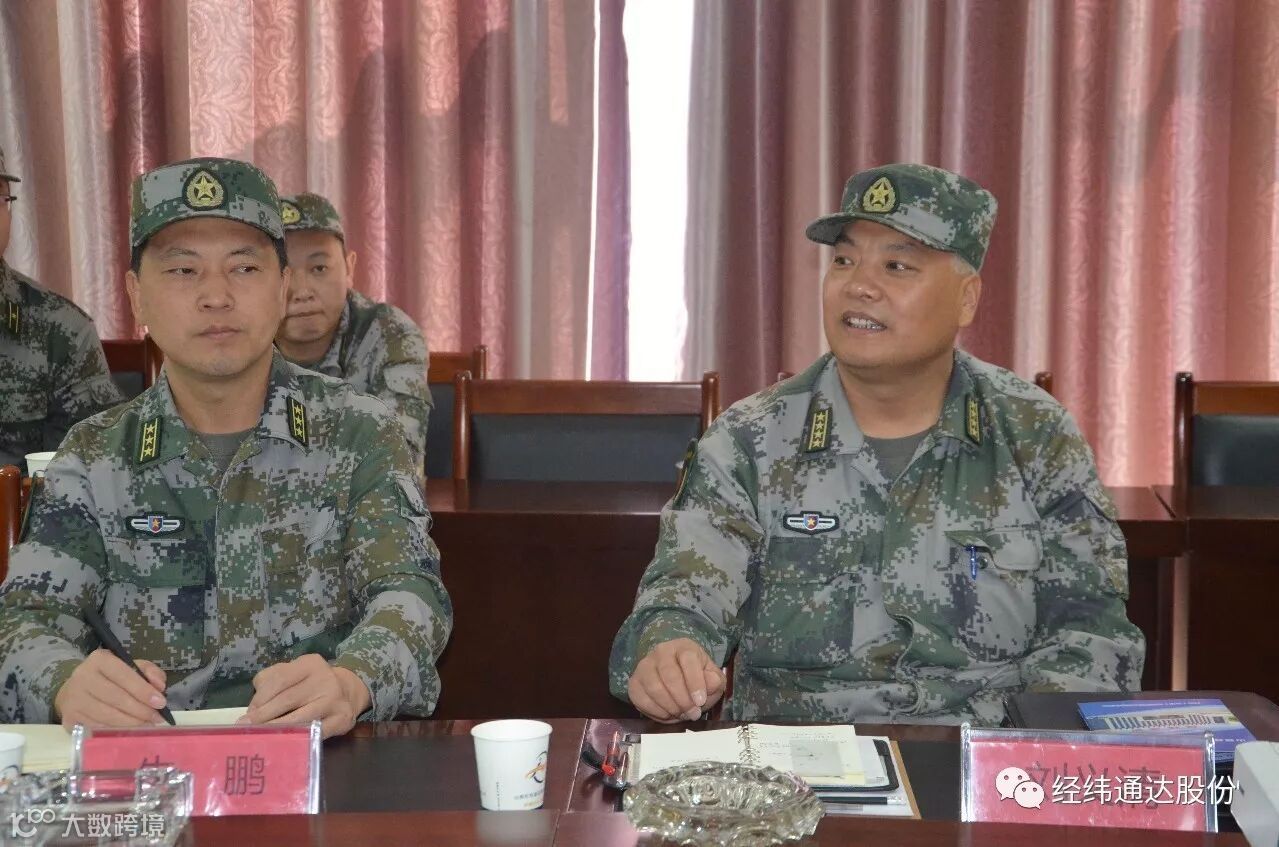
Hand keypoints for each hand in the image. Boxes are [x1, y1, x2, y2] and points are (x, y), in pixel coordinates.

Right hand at [53, 648, 168, 729]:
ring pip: (107, 715)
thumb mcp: (130, 666)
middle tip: (157, 718)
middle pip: (116, 697)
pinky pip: (97, 726)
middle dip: (140, 710)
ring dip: (130, 722)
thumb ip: (148, 672)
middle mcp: (83, 676)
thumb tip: (159, 687)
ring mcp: (73, 698)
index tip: (160, 702)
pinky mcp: (69, 717)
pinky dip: (115, 730)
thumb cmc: (109, 677)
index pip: (124, 675)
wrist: (74, 690)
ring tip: (147, 725)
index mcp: (99, 659)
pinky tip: (128, 731)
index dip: (143, 690)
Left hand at [240, 654, 371, 738]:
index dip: (260, 698)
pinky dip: (299, 738)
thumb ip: (270, 681)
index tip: (247, 713)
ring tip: (261, 736)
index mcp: (309, 664)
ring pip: (300, 718)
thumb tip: (253, 708)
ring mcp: (335, 699)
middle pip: (288, 699)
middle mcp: (325, 678)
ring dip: (277, 729)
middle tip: (246, 728)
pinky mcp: (342, 719)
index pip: (279, 680)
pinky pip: (316, 732)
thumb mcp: (292, 673)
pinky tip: (286, 743)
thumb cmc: (310, 684)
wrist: (348, 691)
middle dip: (264, 716)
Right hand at [627, 638, 724, 722]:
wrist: (676, 679)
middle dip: (682, 699)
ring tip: (681, 714)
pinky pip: (641, 698)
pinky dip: (656, 711)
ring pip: (654, 687)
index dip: (695, 682)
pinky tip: (667, 714)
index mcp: (684, 647)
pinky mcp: (634, 682)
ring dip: (670, 706)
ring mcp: (645, 666)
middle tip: (692, 713)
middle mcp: (661, 652)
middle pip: (669, 675)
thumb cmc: (697, 678)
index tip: (700, 701)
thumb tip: (711, 683)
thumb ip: (714, 681)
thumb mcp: (712, 678)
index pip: (688, 659)